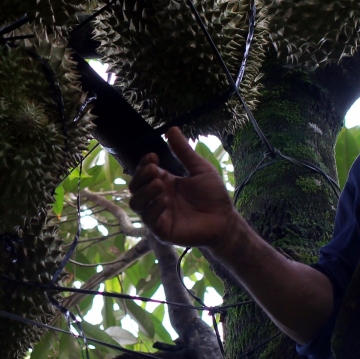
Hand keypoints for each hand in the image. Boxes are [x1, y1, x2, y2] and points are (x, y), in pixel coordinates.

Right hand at [127, 127, 240, 248]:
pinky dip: (153, 209)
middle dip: (140, 176)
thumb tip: (171, 128)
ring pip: (136, 203)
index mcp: (165, 182)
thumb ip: (184, 151)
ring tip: (159, 185)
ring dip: (144, 192)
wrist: (224, 220)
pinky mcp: (162, 230)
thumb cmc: (214, 196)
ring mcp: (158, 214)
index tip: (154, 156)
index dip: (144, 164)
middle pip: (134, 187)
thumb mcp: (200, 169)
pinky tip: (165, 201)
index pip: (144, 172)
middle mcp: (157, 197)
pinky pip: (148, 219)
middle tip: (154, 170)